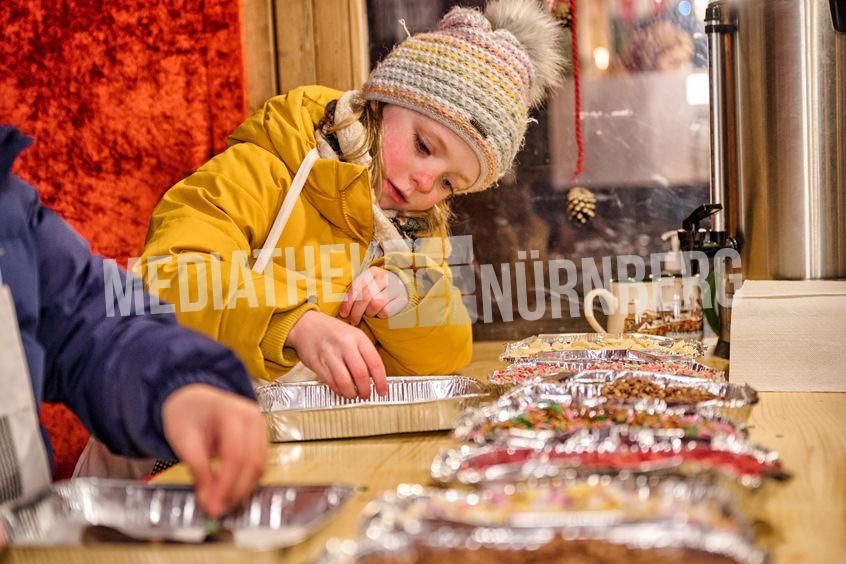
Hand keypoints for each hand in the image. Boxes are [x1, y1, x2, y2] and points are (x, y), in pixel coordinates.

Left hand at [162, 384, 267, 517]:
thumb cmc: (187, 414)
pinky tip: (229, 491)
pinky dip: (246, 481)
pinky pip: (258, 464)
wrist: (193, 400)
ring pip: (260, 467)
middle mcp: (253, 418)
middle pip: (253, 463)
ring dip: (242, 489)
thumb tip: (209, 500)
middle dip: (236, 491)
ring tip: (221, 503)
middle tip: (217, 509)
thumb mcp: (183, 440)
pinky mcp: (261, 439)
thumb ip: (198, 469)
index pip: (236, 455)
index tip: (214, 505)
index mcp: (232, 412)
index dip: (227, 484)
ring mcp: (260, 427)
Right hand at [286, 310, 387, 398]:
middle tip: (367, 395)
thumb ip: (364, 353)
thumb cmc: (332, 331)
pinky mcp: (317, 363)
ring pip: (345, 381)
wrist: (305, 324)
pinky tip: (342, 390)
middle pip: (361, 374)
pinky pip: (331, 382)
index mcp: (358, 337)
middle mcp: (345, 345)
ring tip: (354, 395)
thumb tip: (375, 376)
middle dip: (366, 390)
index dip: (381, 381)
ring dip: (352, 393)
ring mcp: (330, 354)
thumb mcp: (353, 335)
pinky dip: (339, 390)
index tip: (382, 391)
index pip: (375, 363)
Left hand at [339, 267, 408, 325]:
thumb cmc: (379, 290)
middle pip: (365, 296)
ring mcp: (394, 287)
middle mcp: (384, 277)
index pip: (357, 287)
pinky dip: (380, 315)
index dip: (348, 302)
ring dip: (369, 313)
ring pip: (375, 304)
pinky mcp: (402, 299)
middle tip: (354, 320)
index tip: (343, 314)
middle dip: (356, 311)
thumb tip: (343, 310)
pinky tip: (380, 313)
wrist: (402, 288)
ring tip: (369, 314)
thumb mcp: (367, 286)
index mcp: (372, 272)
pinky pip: (386, 311)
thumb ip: (356, 293)